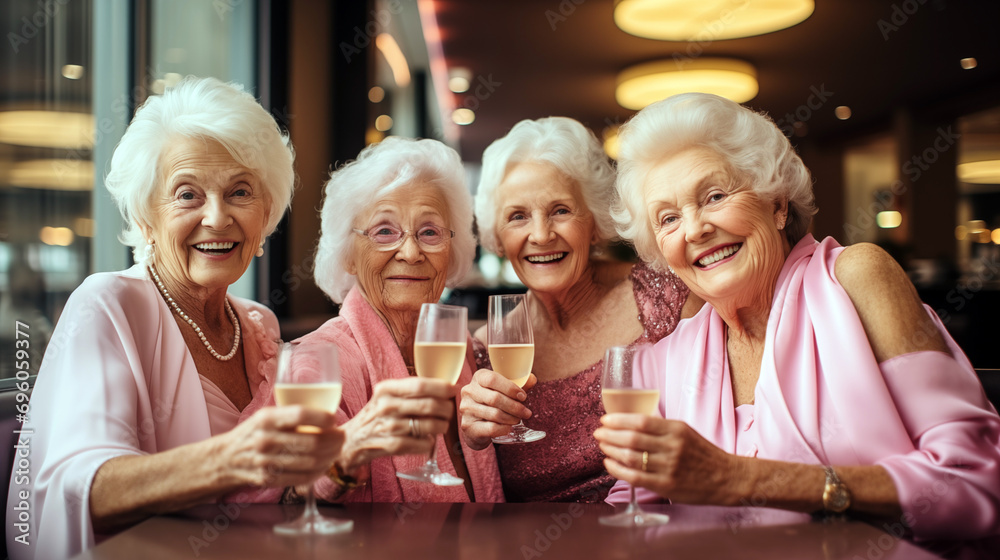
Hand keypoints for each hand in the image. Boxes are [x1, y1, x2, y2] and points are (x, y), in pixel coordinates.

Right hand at [217, 405, 344, 488]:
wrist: (226, 458)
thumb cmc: (255, 433)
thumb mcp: (267, 416)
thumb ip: (292, 415)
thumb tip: (329, 415)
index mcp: (267, 418)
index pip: (301, 414)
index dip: (323, 417)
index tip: (334, 420)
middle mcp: (265, 439)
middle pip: (312, 442)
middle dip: (334, 441)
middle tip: (342, 437)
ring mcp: (266, 462)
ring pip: (311, 462)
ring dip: (330, 457)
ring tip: (336, 451)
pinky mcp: (269, 479)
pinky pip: (302, 478)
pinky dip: (318, 472)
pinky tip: (324, 465)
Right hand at [337, 377, 455, 472]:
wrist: (351, 441)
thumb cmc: (377, 416)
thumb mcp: (386, 396)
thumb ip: (409, 391)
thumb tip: (444, 388)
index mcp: (386, 389)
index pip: (420, 384)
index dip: (441, 387)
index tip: (453, 389)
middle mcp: (386, 406)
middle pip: (429, 405)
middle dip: (446, 409)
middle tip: (449, 411)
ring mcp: (388, 427)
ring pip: (429, 426)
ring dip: (441, 427)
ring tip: (441, 426)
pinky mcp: (391, 445)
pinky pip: (423, 444)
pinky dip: (429, 443)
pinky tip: (426, 440)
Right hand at [459, 368, 537, 449]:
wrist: (476, 425)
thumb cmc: (492, 403)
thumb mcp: (504, 390)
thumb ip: (519, 385)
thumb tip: (532, 379)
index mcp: (478, 378)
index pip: (493, 379)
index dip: (510, 388)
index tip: (523, 396)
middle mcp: (468, 391)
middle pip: (495, 398)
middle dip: (515, 407)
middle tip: (526, 413)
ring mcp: (466, 409)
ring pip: (494, 414)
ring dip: (511, 418)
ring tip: (518, 420)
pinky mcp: (467, 425)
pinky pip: (491, 428)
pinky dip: (504, 428)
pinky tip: (509, 427)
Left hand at [594, 414, 743, 504]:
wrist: (726, 478)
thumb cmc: (702, 454)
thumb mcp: (685, 432)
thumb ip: (660, 429)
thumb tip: (628, 425)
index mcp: (676, 430)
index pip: (641, 421)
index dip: (618, 420)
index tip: (605, 420)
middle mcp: (672, 447)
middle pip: (632, 438)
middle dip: (610, 435)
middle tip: (598, 434)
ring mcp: (669, 467)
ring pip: (631, 457)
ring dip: (611, 451)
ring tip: (603, 448)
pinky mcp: (667, 486)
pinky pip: (635, 477)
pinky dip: (617, 470)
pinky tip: (609, 464)